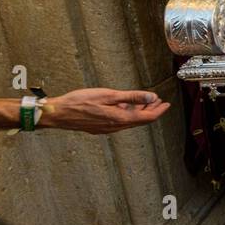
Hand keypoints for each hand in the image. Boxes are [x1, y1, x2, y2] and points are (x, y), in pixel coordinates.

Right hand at [44, 88, 169, 133]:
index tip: (166, 104)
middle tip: (159, 102)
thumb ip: (131, 97)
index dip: (159, 111)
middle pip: (140, 120)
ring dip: (140, 112)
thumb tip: (152, 97)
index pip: (147, 117)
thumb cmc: (80, 102)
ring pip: (130, 121)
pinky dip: (128, 114)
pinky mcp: (100, 128)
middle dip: (151, 110)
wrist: (58, 114)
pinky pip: (120, 122)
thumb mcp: (108, 95)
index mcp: (120, 119)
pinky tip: (126, 106)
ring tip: (146, 102)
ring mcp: (107, 129)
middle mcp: (116, 127)